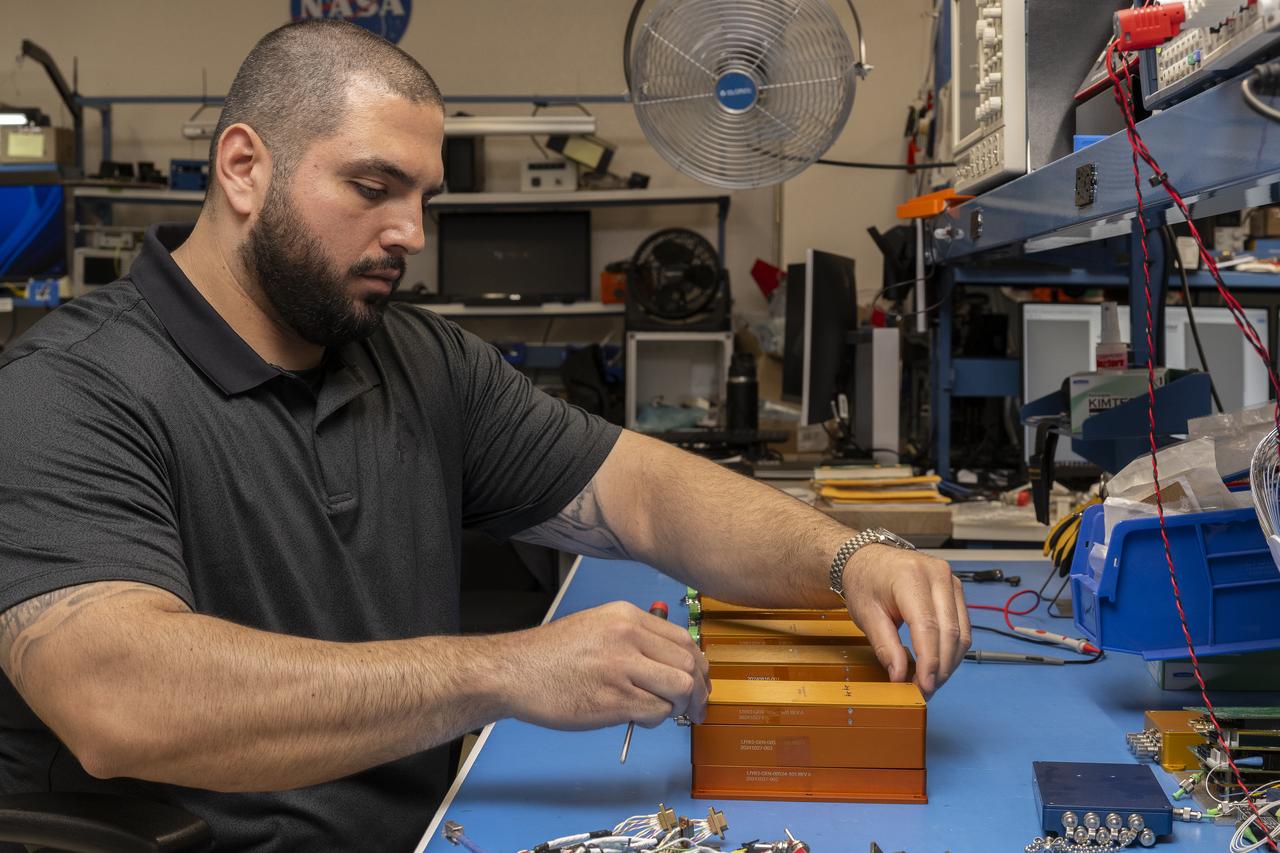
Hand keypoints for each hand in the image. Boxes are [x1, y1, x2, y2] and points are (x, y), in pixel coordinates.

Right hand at [504, 601, 709, 729]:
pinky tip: (640, 718)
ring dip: (679, 707)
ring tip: (664, 713)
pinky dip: (656, 720)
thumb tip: (674, 664)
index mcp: (626, 616)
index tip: (701, 682)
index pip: (683, 639)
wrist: (515, 671)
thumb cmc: (553, 655)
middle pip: (689, 664)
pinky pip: (656, 712)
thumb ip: (636, 639)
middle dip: (698, 691)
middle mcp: (627, 637)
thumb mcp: (597, 626)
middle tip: (696, 707)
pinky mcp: (612, 700)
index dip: (699, 666)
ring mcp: (620, 668)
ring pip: (679, 689)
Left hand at [840, 545, 970, 696]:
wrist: (867, 559)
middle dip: (940, 668)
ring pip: (962, 632)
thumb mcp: (866, 614)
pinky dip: (952, 649)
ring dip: (949, 662)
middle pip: (949, 632)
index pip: (928, 627)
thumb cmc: (865, 582)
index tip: (923, 686)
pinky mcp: (956, 589)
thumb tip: (899, 676)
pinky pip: (962, 626)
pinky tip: (938, 665)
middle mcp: (937, 575)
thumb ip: (885, 646)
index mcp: (911, 577)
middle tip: (925, 690)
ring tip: (931, 681)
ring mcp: (951, 580)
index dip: (929, 662)